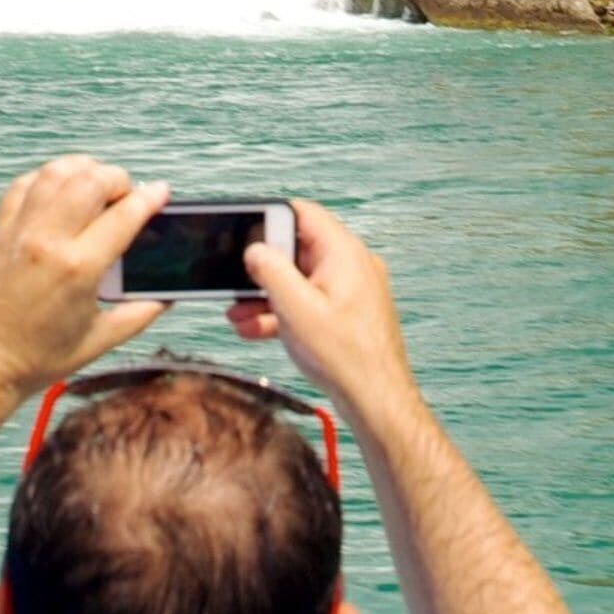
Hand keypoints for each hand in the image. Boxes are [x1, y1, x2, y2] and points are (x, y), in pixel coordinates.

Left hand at [0, 156, 168, 396]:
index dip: (150, 198)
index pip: (124, 215)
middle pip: (91, 181)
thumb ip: (139, 314)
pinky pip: (23, 185)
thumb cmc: (37, 357)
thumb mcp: (100, 340)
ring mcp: (19, 231)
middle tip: (127, 194)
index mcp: (78, 269)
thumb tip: (166, 297)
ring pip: (56, 173)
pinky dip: (46, 178)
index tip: (161, 191)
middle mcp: (48, 242)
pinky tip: (59, 189)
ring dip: (83, 170)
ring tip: (96, 184)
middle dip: (119, 179)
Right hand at [224, 198, 416, 417]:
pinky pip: (309, 301)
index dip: (271, 217)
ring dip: (267, 294)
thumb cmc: (347, 358)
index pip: (304, 214)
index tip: (244, 230)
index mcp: (343, 254)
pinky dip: (284, 311)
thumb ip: (272, 273)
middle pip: (298, 249)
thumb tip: (255, 249)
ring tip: (238, 312)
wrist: (377, 399)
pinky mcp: (345, 314)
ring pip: (300, 280)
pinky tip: (257, 328)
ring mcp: (349, 290)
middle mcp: (350, 266)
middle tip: (236, 281)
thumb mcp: (297, 310)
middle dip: (263, 268)